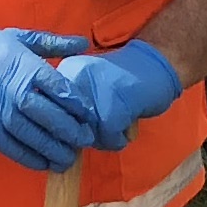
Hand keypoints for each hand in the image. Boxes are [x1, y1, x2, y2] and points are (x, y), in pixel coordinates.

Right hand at [0, 27, 95, 172]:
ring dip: (53, 150)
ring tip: (69, 158)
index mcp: (26, 68)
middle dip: (70, 131)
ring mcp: (0, 113)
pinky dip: (30, 159)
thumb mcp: (21, 38)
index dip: (78, 105)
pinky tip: (45, 163)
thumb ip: (54, 43)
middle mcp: (14, 91)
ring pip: (32, 136)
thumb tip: (84, 43)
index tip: (89, 116)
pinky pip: (12, 148)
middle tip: (85, 140)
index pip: (59, 89)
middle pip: (48, 116)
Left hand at [48, 38, 180, 149]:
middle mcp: (73, 82)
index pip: (51, 114)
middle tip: (105, 123)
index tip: (87, 120)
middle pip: (67, 128)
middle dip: (84, 134)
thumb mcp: (89, 84)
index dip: (68, 126)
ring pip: (86, 137)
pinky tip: (127, 125)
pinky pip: (109, 140)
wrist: (156, 63)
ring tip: (118, 122)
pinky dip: (119, 139)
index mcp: (64, 73)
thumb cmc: (123, 79)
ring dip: (103, 138)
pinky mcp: (111, 112)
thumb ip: (71, 107)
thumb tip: (59, 142)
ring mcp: (91, 97)